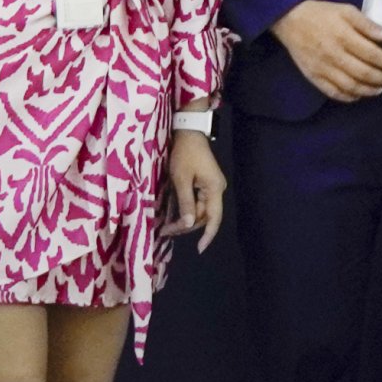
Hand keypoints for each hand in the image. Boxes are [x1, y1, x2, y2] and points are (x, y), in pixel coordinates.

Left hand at [163, 129, 227, 250]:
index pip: (214, 218)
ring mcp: (211, 186)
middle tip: (164, 231)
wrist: (189, 132)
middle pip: (204, 215)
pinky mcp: (205, 183)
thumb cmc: (184, 154)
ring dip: (184, 218)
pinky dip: (186, 209)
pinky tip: (174, 214)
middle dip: (186, 226)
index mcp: (214, 189)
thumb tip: (188, 224)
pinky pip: (197, 201)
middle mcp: (216, 190)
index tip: (199, 249)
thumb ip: (185, 202)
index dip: (208, 235)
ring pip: (199, 210)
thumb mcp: (181, 179)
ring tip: (166, 225)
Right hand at [275, 0, 381, 103]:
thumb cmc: (322, 13)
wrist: (290, 20)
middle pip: (363, 73)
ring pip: (350, 86)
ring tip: (380, 88)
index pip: (371, 54)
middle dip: (381, 78)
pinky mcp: (313, 77)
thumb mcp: (347, 11)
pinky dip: (348, 97)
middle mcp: (333, 55)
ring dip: (368, 90)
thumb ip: (368, 25)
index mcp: (343, 36)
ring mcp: (322, 68)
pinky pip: (333, 92)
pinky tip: (359, 95)